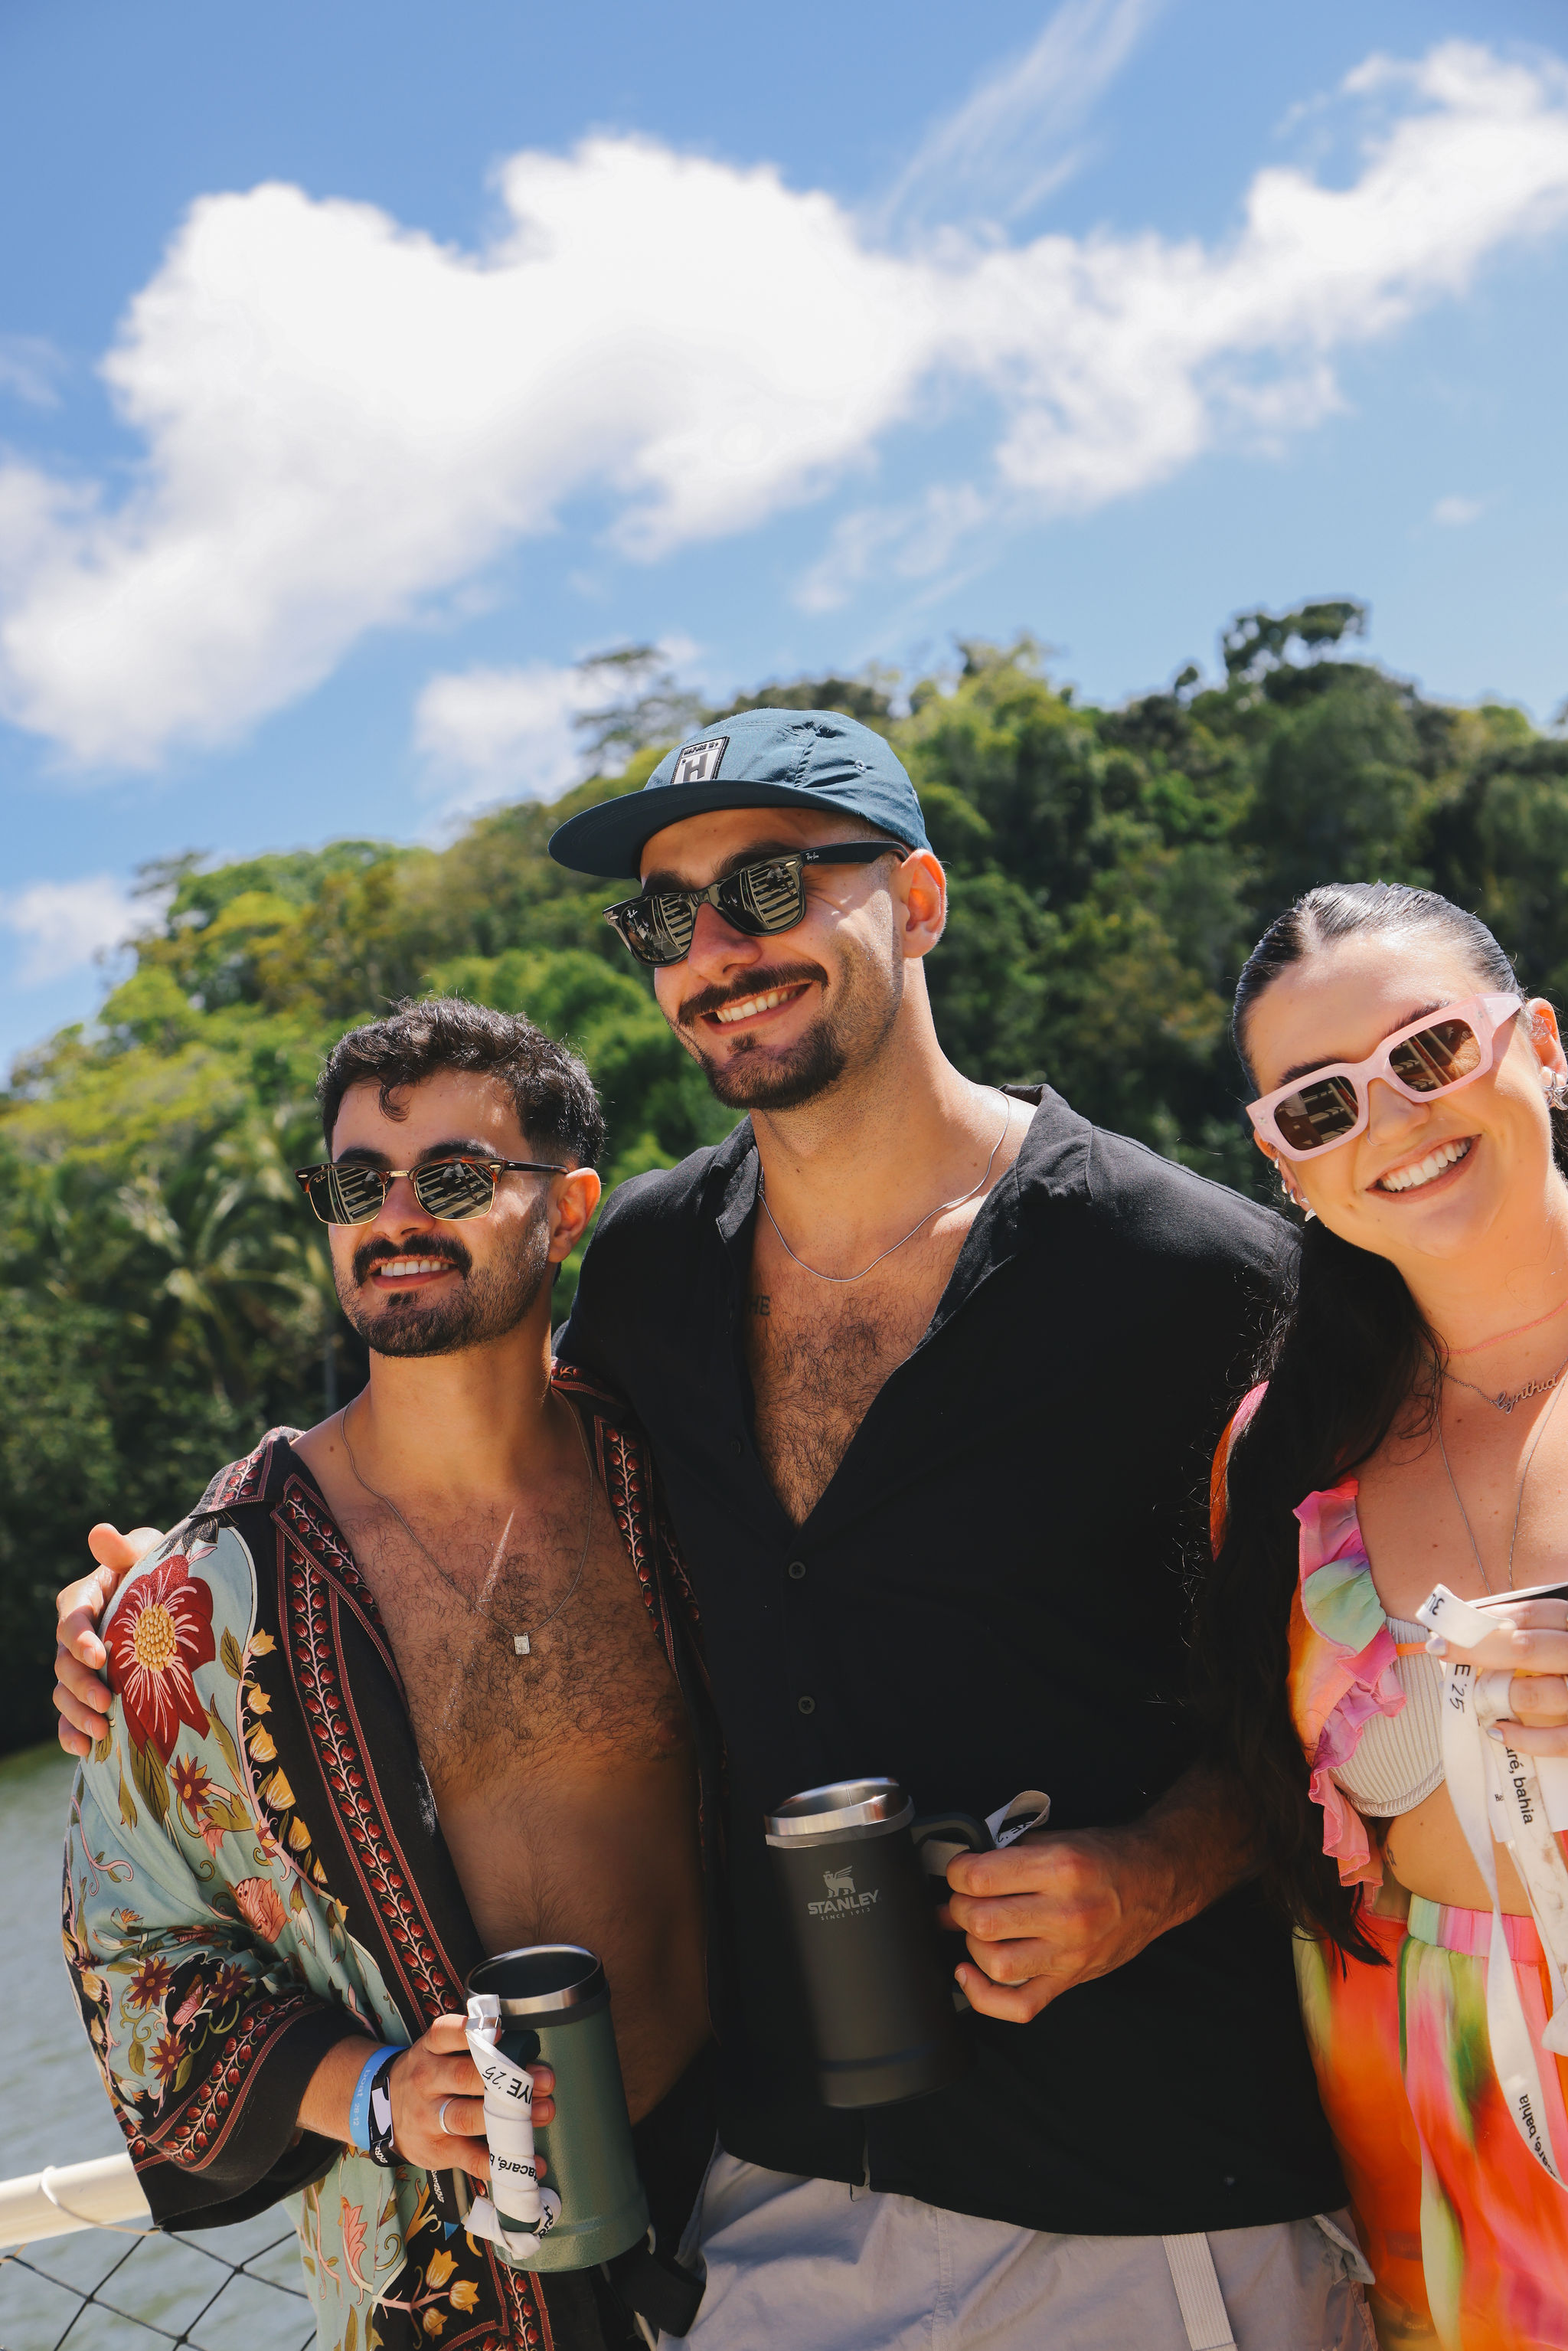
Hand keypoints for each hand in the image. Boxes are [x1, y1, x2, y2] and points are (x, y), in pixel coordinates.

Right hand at [54, 1524, 163, 1757]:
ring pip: (64, 1694)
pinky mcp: (90, 1694)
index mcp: (85, 1599)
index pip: (71, 1619)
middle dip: (81, 1685)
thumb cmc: (163, 1570)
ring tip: (104, 1731)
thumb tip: (100, 1533)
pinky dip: (72, 1736)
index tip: (99, 1655)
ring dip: (78, 1715)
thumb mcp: (152, 1553)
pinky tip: (88, 1751)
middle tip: (106, 1702)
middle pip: (65, 1664)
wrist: (179, 1603)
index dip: (80, 1638)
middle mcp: (77, 1636)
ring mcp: (82, 1668)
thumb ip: (127, 1548)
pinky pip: (70, 1720)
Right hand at [389, 2016, 553, 2182]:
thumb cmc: (426, 2077)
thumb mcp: (435, 2052)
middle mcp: (427, 2081)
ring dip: (510, 2117)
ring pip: (468, 2117)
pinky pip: (472, 2159)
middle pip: (466, 2077)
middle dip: (507, 2079)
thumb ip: (467, 2047)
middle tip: (544, 2080)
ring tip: (544, 2112)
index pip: (447, 2034)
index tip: (501, 2033)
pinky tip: (529, 2162)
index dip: (472, 2032)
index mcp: (430, 2050)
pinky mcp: (438, 2151)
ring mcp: (430, 2119)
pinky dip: (502, 2162)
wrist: (382, 2114)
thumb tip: (520, 2047)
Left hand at [939, 1824, 1176, 2022]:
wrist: (1154, 1883)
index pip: (980, 1878)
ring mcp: (1070, 1953)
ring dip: (973, 1944)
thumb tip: (958, 1877)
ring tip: (979, 1927)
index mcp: (1060, 1868)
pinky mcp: (1070, 1979)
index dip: (957, 1873)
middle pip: (982, 1921)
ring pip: (995, 1964)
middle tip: (966, 1898)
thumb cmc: (1103, 1859)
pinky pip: (1019, 2006)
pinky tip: (969, 1973)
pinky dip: (984, 1996)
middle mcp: (1067, 1913)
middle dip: (960, 1907)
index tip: (959, 1871)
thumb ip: (1007, 1855)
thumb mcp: (1057, 1839)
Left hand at [1428, 1599, 1567, 1757]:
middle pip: (1527, 1648)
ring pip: (1539, 1693)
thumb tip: (1476, 1626)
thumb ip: (1535, 1632)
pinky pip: (1559, 1739)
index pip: (1531, 1615)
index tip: (1447, 1623)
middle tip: (1439, 1648)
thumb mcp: (1563, 1638)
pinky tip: (1497, 1730)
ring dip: (1497, 1694)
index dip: (1486, 1617)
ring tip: (1470, 1693)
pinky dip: (1525, 1738)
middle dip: (1476, 1648)